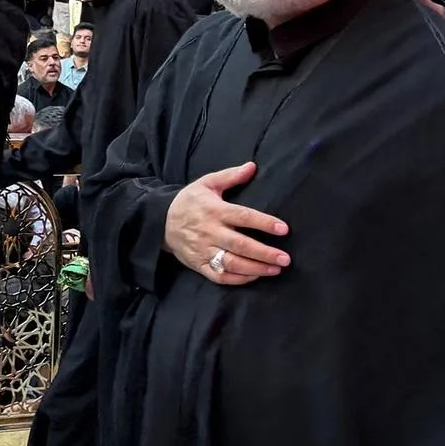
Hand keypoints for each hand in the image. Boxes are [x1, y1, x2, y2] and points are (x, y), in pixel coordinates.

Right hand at [164, 161, 290, 285]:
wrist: (160, 221)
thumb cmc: (189, 201)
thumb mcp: (207, 183)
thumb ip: (230, 176)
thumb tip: (252, 166)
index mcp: (214, 211)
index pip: (242, 217)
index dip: (263, 223)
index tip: (283, 229)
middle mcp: (209, 232)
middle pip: (240, 244)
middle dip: (264, 253)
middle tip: (285, 258)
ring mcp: (203, 250)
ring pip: (231, 263)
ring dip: (255, 268)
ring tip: (275, 270)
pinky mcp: (198, 265)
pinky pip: (219, 276)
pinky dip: (238, 279)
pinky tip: (255, 276)